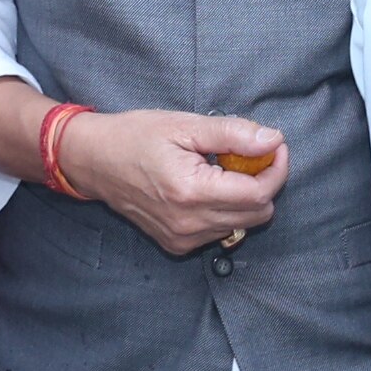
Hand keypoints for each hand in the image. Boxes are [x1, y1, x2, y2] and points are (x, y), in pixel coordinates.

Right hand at [60, 111, 286, 256]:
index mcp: (192, 191)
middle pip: (258, 214)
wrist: (94, 161)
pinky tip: (204, 188)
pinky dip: (224, 210)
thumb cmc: (135, 137)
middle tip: (248, 155)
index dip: (276, 168)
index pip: (259, 193)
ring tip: (219, 170)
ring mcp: (183, 238)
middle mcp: (189, 223)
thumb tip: (273, 141)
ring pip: (242, 225)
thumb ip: (233, 134)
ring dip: (243, 197)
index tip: (274, 147)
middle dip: (263, 182)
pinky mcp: (177, 245)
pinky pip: (220, 231)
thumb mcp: (184, 125)